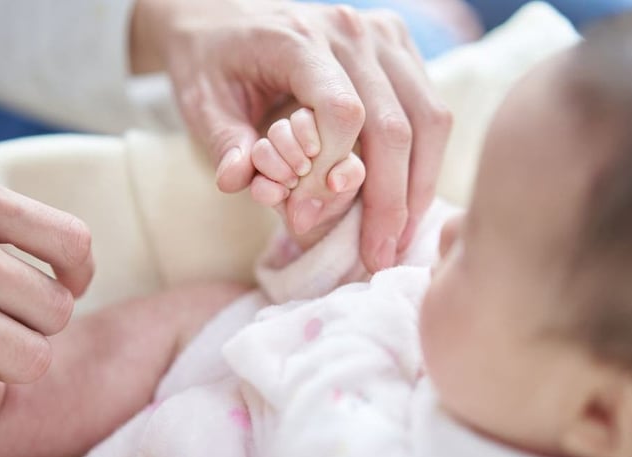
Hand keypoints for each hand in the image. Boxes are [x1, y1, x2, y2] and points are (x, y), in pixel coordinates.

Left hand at [132, 0, 452, 271]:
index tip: (306, 218)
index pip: (342, 110)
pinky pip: (430, 110)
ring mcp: (383, 37)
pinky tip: (406, 206)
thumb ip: (224, 145)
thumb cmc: (211, 62)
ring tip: (398, 241)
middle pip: (394, 123)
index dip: (331, 173)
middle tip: (376, 257)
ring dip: (418, 188)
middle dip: (389, 200)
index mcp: (298, 40)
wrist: (225, 16)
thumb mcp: (201, 103)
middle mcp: (352, 32)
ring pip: (428, 118)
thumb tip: (243, 184)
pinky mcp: (399, 50)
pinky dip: (424, 163)